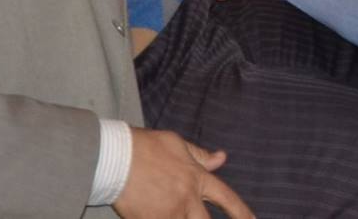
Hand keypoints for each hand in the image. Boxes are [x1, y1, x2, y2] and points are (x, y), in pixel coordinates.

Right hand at [116, 128, 252, 218]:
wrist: (116, 158)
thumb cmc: (146, 147)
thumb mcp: (178, 145)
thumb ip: (200, 156)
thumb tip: (222, 158)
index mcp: (197, 177)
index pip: (227, 198)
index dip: (241, 212)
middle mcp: (187, 199)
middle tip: (198, 216)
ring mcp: (170, 213)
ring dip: (179, 217)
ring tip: (166, 205)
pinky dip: (160, 218)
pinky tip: (151, 213)